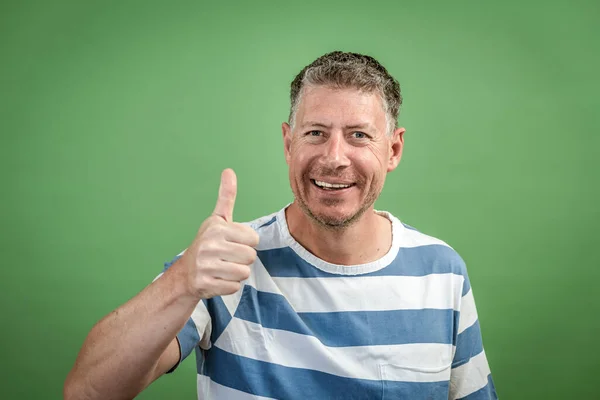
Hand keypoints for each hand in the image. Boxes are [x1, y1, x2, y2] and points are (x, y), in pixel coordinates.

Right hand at [173, 169, 259, 298]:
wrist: (185, 273)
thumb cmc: (208, 243)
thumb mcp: (217, 219)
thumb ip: (226, 196)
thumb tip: (229, 171)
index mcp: (217, 228)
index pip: (254, 239)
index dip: (246, 242)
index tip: (232, 242)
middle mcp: (210, 245)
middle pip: (251, 256)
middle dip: (243, 259)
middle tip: (227, 257)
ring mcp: (207, 266)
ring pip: (244, 273)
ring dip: (236, 273)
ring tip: (223, 267)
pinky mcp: (206, 284)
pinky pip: (234, 287)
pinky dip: (229, 286)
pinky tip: (217, 279)